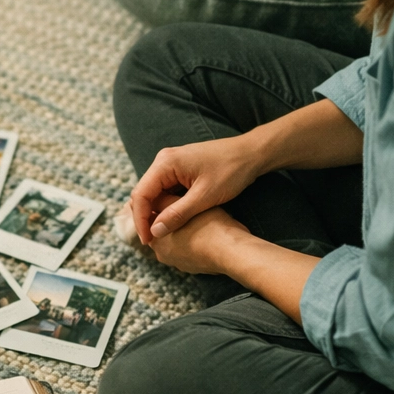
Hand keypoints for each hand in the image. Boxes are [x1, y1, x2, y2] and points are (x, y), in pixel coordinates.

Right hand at [130, 136, 262, 243]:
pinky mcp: (179, 169)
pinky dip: (166, 205)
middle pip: (143, 193)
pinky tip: (171, 219)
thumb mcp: (205, 196)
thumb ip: (178, 214)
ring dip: (155, 212)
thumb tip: (155, 231)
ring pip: (154, 193)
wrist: (252, 153)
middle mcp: (163, 161)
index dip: (141, 220)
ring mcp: (170, 164)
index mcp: (165, 163)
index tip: (147, 240)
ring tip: (160, 233)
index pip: (141, 194)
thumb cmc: (232, 170)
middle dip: (145, 217)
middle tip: (152, 239)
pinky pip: (165, 189)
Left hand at [147, 201, 250, 275]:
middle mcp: (163, 254)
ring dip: (184, 229)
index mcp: (155, 239)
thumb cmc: (207, 226)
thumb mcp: (183, 205)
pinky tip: (206, 231)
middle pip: (163, 229)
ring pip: (178, 240)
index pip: (150, 219)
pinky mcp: (196, 267)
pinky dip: (195, 240)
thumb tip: (152, 197)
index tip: (169, 195)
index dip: (159, 205)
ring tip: (197, 216)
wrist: (232, 252)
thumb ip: (164, 201)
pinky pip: (192, 249)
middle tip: (184, 203)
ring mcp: (180, 263)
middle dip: (170, 217)